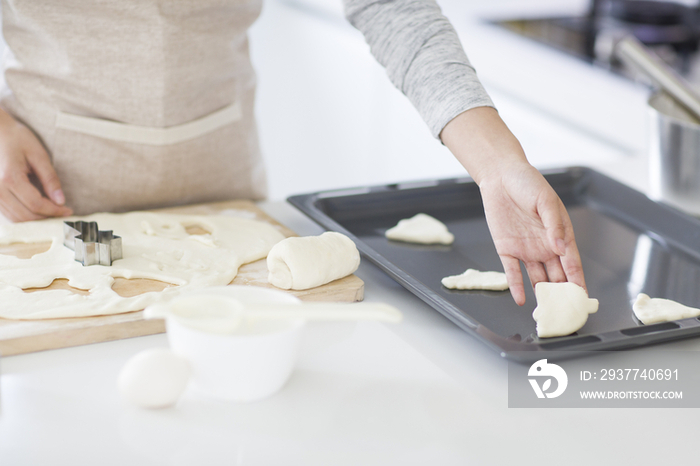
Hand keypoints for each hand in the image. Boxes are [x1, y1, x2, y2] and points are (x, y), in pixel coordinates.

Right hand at [0, 108, 72, 220]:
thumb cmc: (18, 140)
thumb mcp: (39, 155)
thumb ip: (50, 179)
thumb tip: (61, 201)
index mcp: (10, 178)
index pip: (36, 204)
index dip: (54, 211)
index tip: (68, 211)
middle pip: (26, 215)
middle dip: (47, 217)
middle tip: (63, 213)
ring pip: (16, 218)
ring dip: (36, 220)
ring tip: (53, 212)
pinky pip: (9, 214)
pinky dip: (25, 216)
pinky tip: (39, 210)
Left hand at [440, 106, 585, 304]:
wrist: (500, 177)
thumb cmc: (528, 183)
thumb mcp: (545, 200)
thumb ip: (554, 225)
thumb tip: (561, 248)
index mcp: (560, 235)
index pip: (572, 264)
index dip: (578, 281)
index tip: (582, 298)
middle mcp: (546, 247)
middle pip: (557, 276)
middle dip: (562, 295)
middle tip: (565, 313)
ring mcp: (526, 250)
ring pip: (537, 278)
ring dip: (541, 294)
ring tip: (545, 312)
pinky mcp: (507, 249)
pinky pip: (513, 272)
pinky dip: (516, 286)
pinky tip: (521, 300)